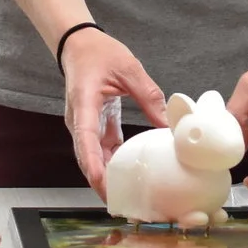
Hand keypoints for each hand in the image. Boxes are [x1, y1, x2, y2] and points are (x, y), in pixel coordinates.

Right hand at [60, 28, 165, 196]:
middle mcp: (79, 119)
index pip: (85, 137)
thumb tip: (169, 125)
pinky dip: (113, 163)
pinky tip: (130, 175)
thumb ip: (149, 96)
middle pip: (86, 157)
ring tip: (126, 196)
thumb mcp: (129, 68)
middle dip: (101, 181)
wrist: (78, 44)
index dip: (93, 162)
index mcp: (84, 103)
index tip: (101, 182)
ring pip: (93, 157)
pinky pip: (101, 149)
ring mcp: (84, 124)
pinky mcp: (92, 126)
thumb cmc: (98, 52)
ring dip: (106, 176)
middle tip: (120, 202)